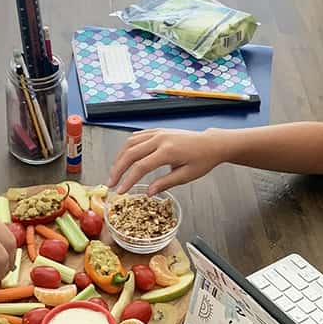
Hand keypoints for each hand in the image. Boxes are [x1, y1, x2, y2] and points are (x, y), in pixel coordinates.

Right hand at [108, 128, 226, 194]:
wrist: (211, 143)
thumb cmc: (202, 160)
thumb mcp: (186, 176)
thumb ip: (165, 183)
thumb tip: (148, 193)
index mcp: (167, 151)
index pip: (140, 167)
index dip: (127, 180)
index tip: (120, 191)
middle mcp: (160, 139)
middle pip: (130, 153)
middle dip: (117, 169)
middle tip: (111, 182)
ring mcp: (157, 133)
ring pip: (130, 143)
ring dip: (119, 157)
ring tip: (115, 172)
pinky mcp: (157, 130)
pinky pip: (137, 136)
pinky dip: (127, 147)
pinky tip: (124, 157)